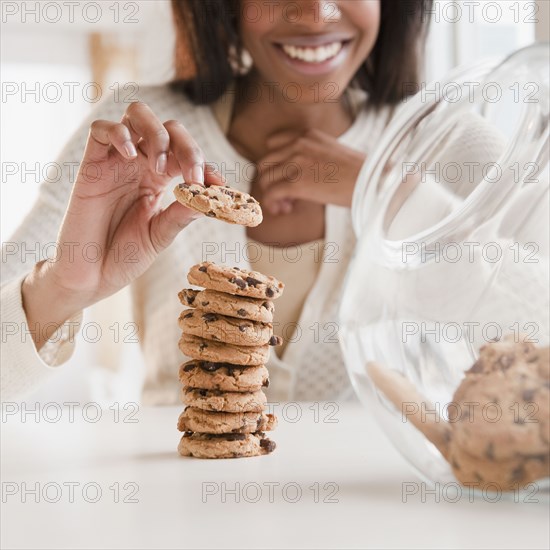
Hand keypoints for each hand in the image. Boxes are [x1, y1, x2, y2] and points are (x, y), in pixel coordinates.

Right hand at [22, 101, 222, 348]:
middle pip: (169, 128)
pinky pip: (100, 130)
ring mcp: (116, 161)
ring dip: (157, 134)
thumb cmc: (125, 257)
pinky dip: (119, 133)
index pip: (187, 156)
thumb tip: (209, 195)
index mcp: (160, 179)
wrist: (90, 277)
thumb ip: (181, 214)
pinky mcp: (91, 165)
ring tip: (159, 167)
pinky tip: (130, 155)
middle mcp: (140, 164)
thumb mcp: (160, 236)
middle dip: (187, 146)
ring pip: (138, 115)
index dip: (206, 165)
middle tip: (192, 176)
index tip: (219, 185)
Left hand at [256, 129, 365, 213]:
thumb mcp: (333, 152)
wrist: (373, 182)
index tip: (283, 178)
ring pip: (265, 179)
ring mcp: (296, 162)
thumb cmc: (359, 173)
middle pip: (265, 163)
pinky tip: (285, 210)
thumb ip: (312, 156)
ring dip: (272, 195)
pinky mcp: (297, 182)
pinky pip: (270, 193)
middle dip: (271, 181)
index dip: (274, 164)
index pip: (273, 143)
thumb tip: (300, 175)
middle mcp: (298, 144)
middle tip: (285, 197)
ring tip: (287, 206)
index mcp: (307, 135)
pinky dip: (272, 204)